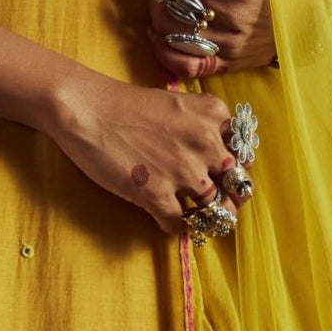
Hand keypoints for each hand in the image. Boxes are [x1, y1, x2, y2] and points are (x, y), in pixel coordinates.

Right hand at [43, 65, 254, 237]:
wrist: (86, 108)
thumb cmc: (126, 106)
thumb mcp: (178, 104)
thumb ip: (202, 126)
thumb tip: (217, 159)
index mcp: (213, 117)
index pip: (245, 154)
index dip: (234, 170)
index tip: (222, 177)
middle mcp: (206, 143)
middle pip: (238, 187)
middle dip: (229, 199)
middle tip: (214, 204)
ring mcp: (183, 171)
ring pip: (215, 211)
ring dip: (205, 217)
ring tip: (191, 215)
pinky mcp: (156, 193)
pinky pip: (179, 224)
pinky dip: (173, 226)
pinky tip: (162, 215)